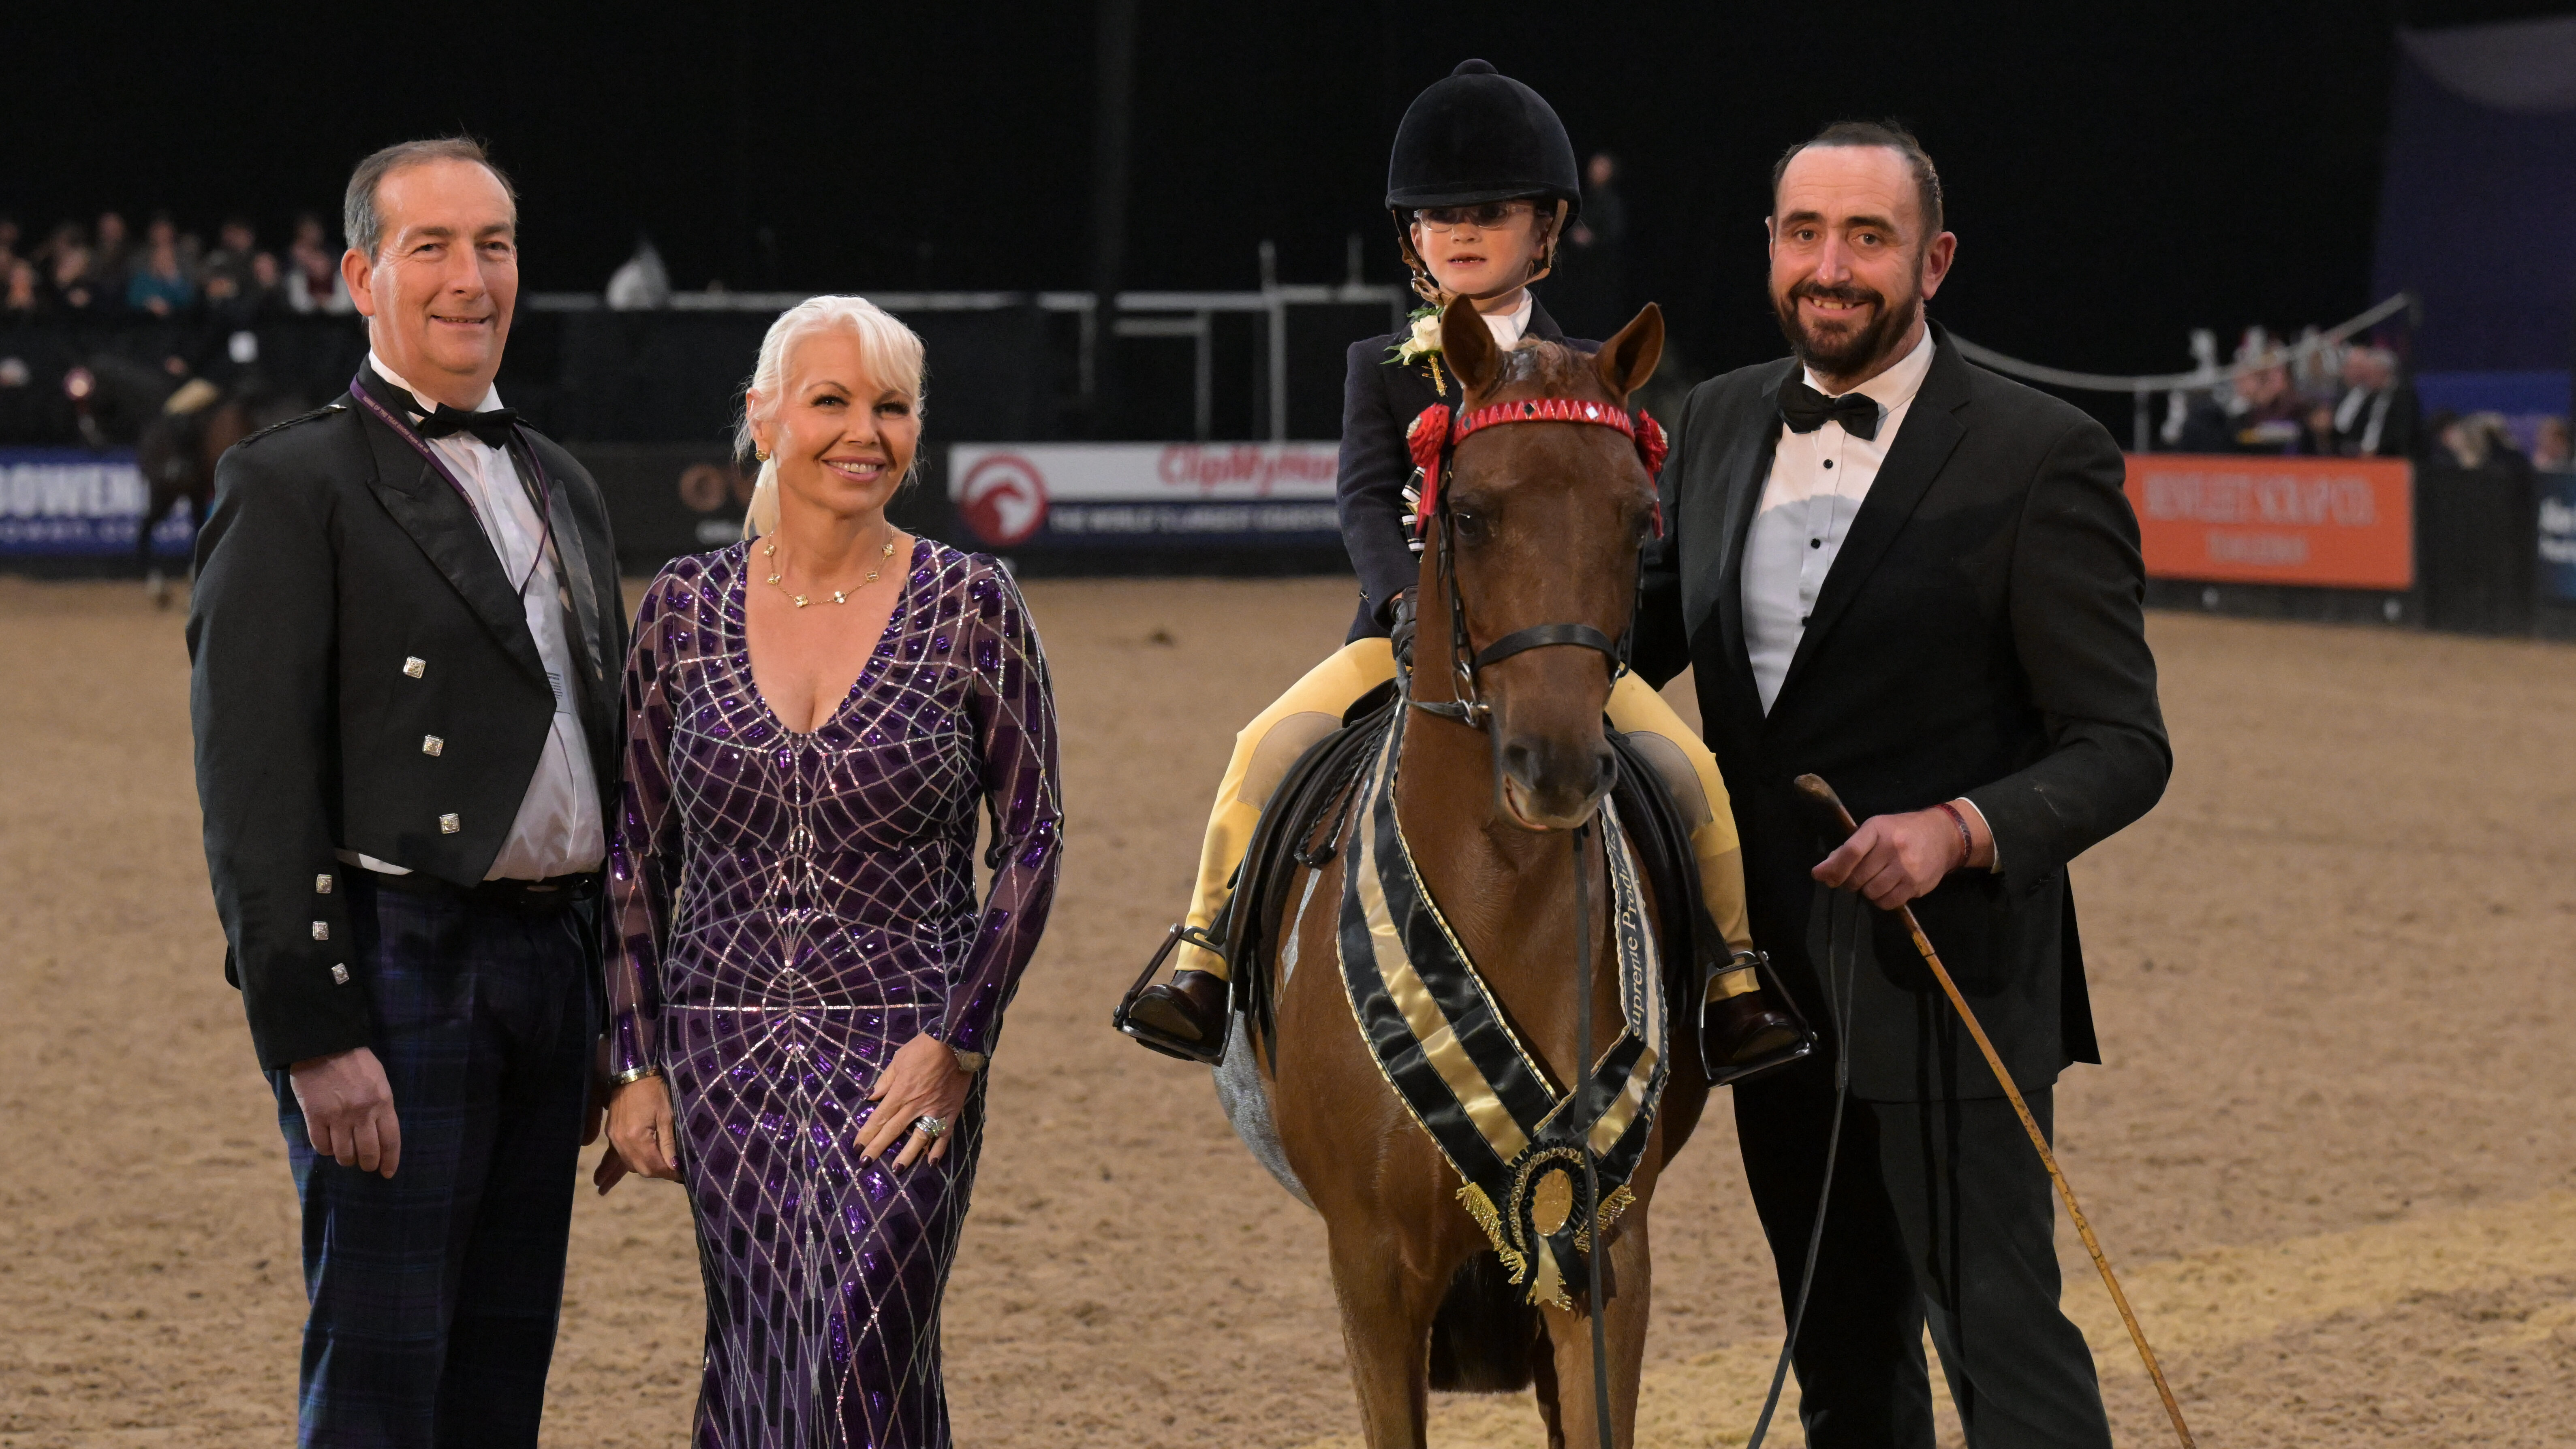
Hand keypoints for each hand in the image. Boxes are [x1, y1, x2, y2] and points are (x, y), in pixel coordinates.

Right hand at [288, 1047, 400, 1178]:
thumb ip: (381, 1105)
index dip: (390, 1161)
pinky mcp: (315, 1116)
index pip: (390, 1141)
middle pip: (368, 1152)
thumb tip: (380, 1131)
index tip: (387, 1172)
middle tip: (366, 1165)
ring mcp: (338, 1116)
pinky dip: (326, 1150)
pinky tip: (329, 1146)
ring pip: (344, 1154)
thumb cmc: (355, 1060)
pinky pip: (321, 1145)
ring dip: (347, 1160)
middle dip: (368, 1164)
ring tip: (347, 1158)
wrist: (324, 1044)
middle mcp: (362, 1113)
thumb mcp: (379, 1080)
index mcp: (382, 1102)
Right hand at [603, 1074, 681, 1189]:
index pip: (654, 1165)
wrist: (634, 1072)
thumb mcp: (667, 1116)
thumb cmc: (655, 1090)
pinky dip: (611, 1168)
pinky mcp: (612, 1132)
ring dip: (638, 1170)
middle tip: (673, 1175)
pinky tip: (601, 1183)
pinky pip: (613, 1155)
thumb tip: (674, 1168)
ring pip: (628, 1163)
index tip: (683, 1176)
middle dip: (657, 1172)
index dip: (670, 1173)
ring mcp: (614, 1137)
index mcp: (636, 1138)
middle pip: (640, 1168)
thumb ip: (668, 1144)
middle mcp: (621, 1141)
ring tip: (630, 1189)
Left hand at [858, 1033, 973, 1169]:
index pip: (879, 1118)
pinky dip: (939, 1148)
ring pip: (919, 1137)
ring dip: (907, 1155)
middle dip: (877, 1148)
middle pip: (893, 1131)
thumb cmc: (924, 1048)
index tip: (857, 1147)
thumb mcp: (899, 1060)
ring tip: (897, 1169)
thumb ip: (885, 1081)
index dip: (867, 1134)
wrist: (955, 1042)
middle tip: (865, 1164)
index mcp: (900, 1093)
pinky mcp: (951, 1110)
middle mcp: (915, 1105)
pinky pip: (944, 1133)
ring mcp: (935, 1110)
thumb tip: (871, 1097)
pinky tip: (932, 1162)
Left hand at [1812, 805, 1978, 909]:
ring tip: (1873, 881)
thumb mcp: (1876, 829)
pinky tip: (1885, 889)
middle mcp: (1893, 848)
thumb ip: (1849, 848)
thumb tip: (1822, 871)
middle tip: (1855, 877)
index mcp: (1878, 829)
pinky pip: (1887, 903)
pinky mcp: (1916, 885)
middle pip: (1858, 876)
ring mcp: (1906, 868)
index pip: (1851, 851)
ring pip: (1871, 892)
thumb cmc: (1902, 831)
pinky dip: (1881, 900)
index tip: (1820, 876)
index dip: (1833, 867)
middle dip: (1849, 881)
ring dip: (1866, 891)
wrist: (1944, 836)